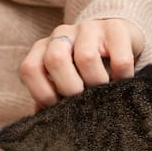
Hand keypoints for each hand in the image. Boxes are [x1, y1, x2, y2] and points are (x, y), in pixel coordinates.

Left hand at [18, 19, 144, 108]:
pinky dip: (122, 77)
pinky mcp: (116, 28)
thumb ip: (51, 97)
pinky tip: (122, 81)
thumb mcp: (63, 79)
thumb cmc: (83, 69)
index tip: (59, 107)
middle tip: (83, 102)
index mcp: (42, 48)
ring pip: (86, 57)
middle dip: (69, 88)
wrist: (117, 38)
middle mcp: (62, 34)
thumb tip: (41, 122)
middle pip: (55, 60)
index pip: (30, 69)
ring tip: (105, 93)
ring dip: (97, 83)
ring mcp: (89, 28)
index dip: (42, 94)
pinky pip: (119, 59)